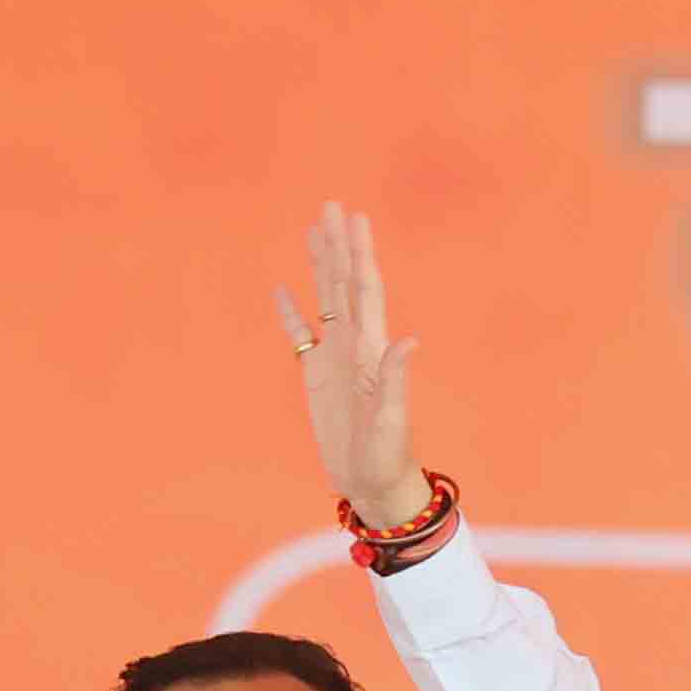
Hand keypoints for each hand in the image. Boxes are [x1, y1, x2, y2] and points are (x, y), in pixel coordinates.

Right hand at [276, 202, 427, 529]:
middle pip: (343, 283)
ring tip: (313, 231)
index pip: (364, 290)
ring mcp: (335, 359)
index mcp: (371, 350)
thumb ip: (395, 379)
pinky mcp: (317, 378)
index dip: (359, 253)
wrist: (373, 484)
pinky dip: (291, 312)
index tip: (354, 218)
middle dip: (338, 245)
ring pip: (324, 300)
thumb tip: (407, 341)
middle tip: (331, 206)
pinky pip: (300, 335)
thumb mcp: (391, 418)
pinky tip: (284, 289)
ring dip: (319, 266)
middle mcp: (354, 346)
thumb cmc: (388, 456)